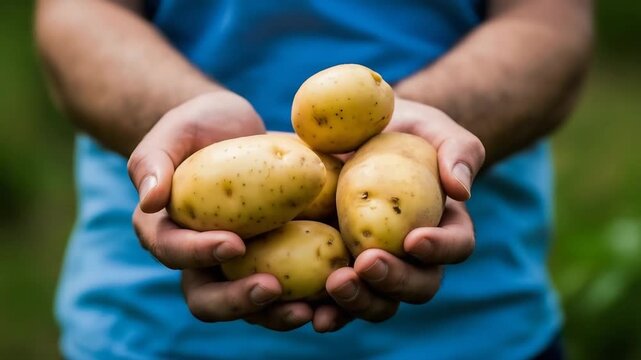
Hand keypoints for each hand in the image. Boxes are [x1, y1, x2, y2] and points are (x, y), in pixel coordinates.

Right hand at [128, 92, 313, 329]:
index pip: (174, 252)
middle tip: (272, 289)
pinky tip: (335, 288)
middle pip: (209, 298)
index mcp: (167, 232)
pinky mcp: (272, 259)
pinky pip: (288, 286)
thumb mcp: (173, 132)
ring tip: (311, 310)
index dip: (199, 253)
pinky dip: (308, 295)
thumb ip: (152, 162)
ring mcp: (238, 264)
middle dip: (238, 300)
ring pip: (250, 305)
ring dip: (277, 314)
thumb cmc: (196, 127)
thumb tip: (149, 201)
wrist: (232, 127)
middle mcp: (200, 259)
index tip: (233, 242)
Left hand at [320, 98, 484, 326]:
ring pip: (379, 302)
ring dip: (359, 302)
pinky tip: (307, 311)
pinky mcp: (340, 268)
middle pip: (418, 286)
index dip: (440, 249)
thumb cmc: (405, 130)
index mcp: (445, 226)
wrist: (360, 134)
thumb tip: (460, 190)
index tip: (413, 239)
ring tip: (335, 285)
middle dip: (394, 281)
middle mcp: (413, 257)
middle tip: (367, 264)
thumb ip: (456, 152)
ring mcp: (376, 266)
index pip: (457, 245)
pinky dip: (325, 309)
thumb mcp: (433, 130)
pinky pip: (336, 300)